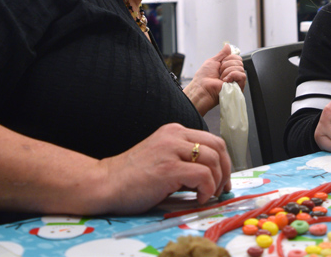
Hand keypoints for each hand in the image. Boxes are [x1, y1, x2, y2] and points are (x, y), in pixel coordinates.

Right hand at [100, 123, 231, 212]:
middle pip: (218, 146)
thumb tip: (212, 175)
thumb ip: (183, 159)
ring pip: (213, 159)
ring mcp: (171, 150)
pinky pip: (203, 174)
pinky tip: (198, 198)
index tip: (222, 179)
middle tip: (221, 189)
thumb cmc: (131, 177)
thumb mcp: (162, 157)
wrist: (105, 183)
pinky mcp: (168, 168)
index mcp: (174, 132)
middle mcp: (174, 136)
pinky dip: (207, 189)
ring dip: (216, 181)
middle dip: (226, 170)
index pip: (212, 140)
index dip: (224, 161)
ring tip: (206, 195)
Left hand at [185, 44, 246, 114]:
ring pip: (240, 67)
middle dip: (227, 64)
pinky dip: (232, 75)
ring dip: (227, 71)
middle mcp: (233, 74)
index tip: (220, 64)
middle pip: (239, 61)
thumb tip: (228, 46)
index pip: (237, 57)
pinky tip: (225, 81)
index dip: (228, 58)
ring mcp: (236, 81)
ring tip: (221, 78)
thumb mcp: (213, 61)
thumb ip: (222, 54)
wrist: (202, 88)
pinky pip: (242, 75)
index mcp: (228, 68)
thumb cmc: (204, 77)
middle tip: (219, 72)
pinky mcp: (238, 87)